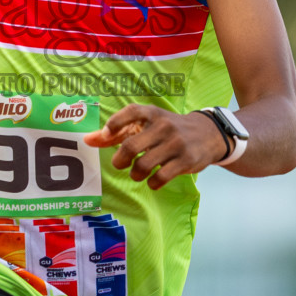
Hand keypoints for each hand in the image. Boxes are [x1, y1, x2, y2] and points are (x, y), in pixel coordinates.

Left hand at [83, 104, 228, 188]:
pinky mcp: (185, 160)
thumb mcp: (146, 125)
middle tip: (120, 164)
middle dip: (120, 160)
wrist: (208, 134)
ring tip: (137, 173)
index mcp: (152, 114)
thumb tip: (87, 140)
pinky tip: (152, 181)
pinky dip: (152, 183)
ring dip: (136, 174)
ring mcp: (176, 143)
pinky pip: (161, 177)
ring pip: (144, 165)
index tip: (106, 134)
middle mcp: (164, 126)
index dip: (115, 122)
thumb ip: (116, 133)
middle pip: (131, 146)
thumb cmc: (167, 130)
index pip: (132, 112)